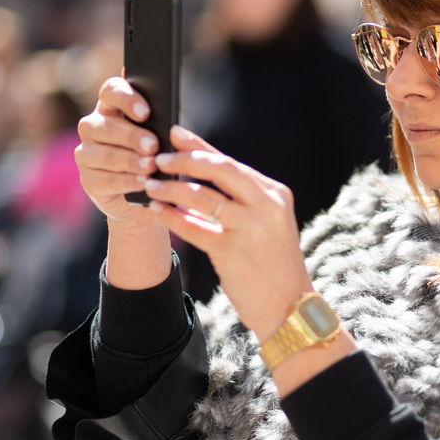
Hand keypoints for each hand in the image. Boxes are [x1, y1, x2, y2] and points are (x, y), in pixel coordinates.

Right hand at [74, 76, 163, 227]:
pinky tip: (142, 182)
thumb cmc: (157, 159)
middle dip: (132, 136)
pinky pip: (104, 179)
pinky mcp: (88, 180)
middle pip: (107, 125)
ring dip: (130, 161)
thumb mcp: (166, 141)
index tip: (145, 113)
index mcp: (112, 108)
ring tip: (151, 166)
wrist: (147, 197)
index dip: (126, 98)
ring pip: (105, 154)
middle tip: (153, 145)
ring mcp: (87, 154)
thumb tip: (174, 126)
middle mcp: (94, 127)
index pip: (111, 91)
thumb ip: (167, 129)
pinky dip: (126, 181)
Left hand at [143, 126, 313, 340]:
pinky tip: (157, 210)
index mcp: (275, 194)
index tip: (175, 134)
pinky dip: (172, 216)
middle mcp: (266, 205)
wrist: (288, 306)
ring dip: (171, 188)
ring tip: (151, 185)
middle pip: (219, 169)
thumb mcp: (266, 225)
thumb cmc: (273, 265)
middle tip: (158, 159)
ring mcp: (251, 227)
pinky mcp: (232, 251)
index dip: (200, 146)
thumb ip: (239, 202)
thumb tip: (195, 180)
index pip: (232, 162)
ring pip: (202, 195)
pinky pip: (194, 226)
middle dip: (184, 160)